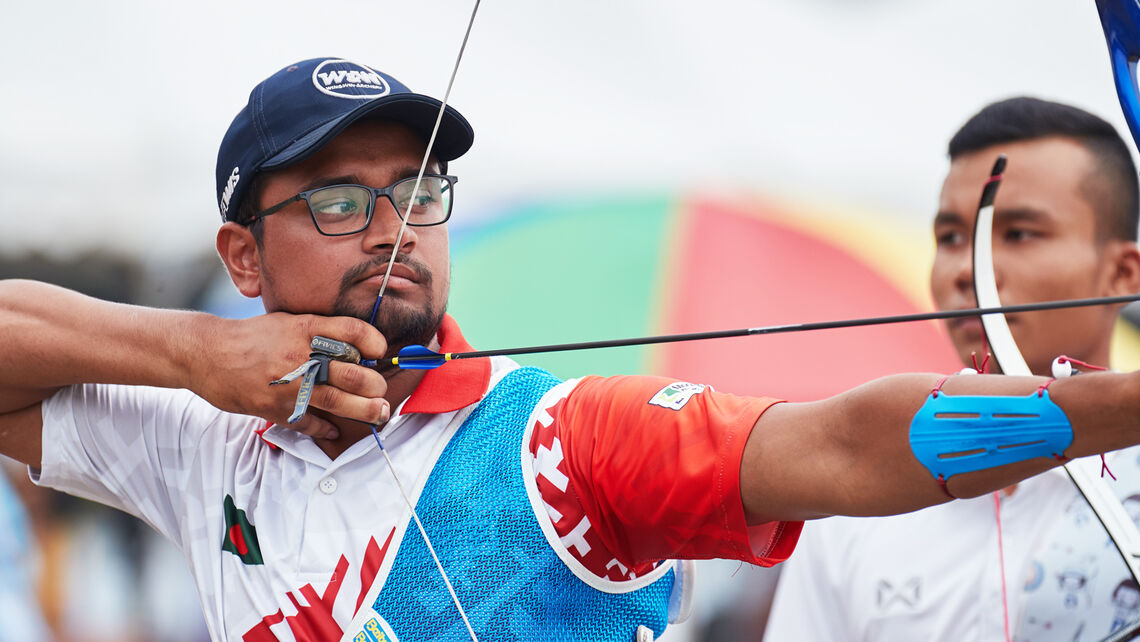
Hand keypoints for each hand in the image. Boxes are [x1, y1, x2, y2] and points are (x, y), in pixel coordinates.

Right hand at [187, 313, 389, 437]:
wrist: (206, 353)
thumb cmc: (251, 336)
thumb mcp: (286, 321)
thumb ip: (317, 331)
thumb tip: (355, 346)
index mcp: (304, 328)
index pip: (352, 331)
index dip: (373, 342)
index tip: (380, 351)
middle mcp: (299, 355)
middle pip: (352, 373)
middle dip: (375, 385)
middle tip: (381, 391)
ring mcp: (288, 384)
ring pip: (338, 401)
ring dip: (364, 411)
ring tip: (379, 413)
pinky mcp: (274, 407)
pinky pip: (308, 422)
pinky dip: (325, 429)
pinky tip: (334, 430)